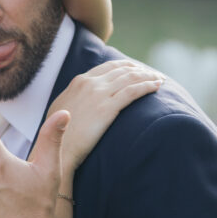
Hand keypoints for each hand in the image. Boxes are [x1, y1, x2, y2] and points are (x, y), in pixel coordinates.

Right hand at [47, 61, 163, 172]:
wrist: (56, 150)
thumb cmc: (58, 137)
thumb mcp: (61, 110)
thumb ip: (74, 100)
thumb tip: (81, 100)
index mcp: (78, 82)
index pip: (108, 67)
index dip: (125, 67)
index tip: (137, 70)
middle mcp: (89, 83)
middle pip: (121, 70)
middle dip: (140, 70)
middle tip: (153, 74)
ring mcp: (98, 94)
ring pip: (130, 78)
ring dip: (148, 76)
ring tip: (160, 79)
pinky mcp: (107, 108)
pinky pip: (133, 91)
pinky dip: (147, 86)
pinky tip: (157, 87)